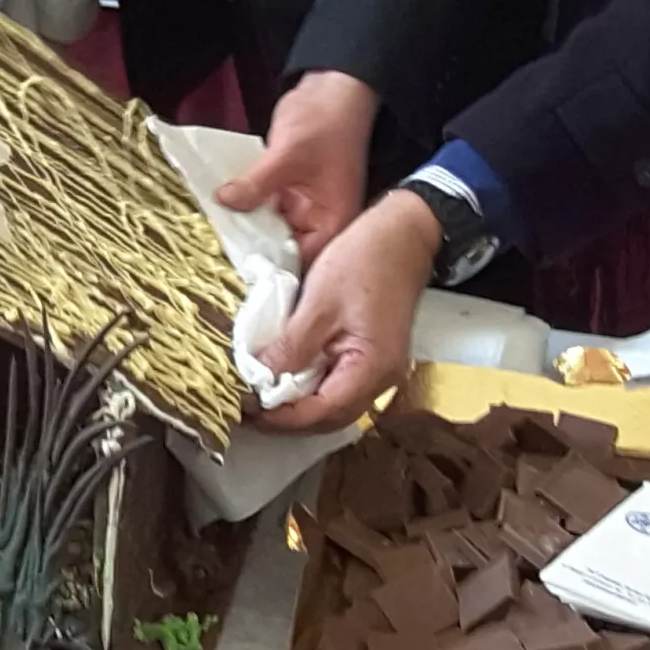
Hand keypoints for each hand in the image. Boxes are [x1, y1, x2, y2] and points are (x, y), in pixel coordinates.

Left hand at [218, 69, 376, 263]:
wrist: (331, 90)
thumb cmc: (324, 122)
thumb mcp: (287, 154)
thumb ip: (256, 183)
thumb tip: (224, 203)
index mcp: (334, 223)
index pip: (303, 262)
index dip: (274, 267)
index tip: (239, 270)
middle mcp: (322, 222)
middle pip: (286, 250)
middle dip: (256, 250)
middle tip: (219, 254)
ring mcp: (304, 208)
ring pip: (271, 230)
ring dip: (248, 229)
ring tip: (215, 238)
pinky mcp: (288, 194)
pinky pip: (265, 209)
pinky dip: (248, 208)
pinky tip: (223, 212)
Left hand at [250, 190, 439, 433]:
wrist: (403, 232)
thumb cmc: (366, 260)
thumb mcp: (319, 302)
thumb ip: (292, 346)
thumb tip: (261, 377)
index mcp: (372, 368)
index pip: (323, 412)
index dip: (283, 417)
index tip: (247, 411)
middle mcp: (381, 377)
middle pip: (330, 415)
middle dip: (288, 416)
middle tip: (247, 407)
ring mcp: (379, 366)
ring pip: (334, 401)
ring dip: (298, 402)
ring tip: (259, 393)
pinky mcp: (372, 352)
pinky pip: (338, 380)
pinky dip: (311, 383)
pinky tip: (285, 372)